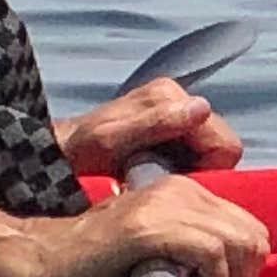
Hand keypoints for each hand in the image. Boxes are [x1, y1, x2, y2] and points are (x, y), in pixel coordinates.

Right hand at [0, 170, 270, 276]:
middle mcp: (177, 188)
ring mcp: (162, 203)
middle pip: (253, 235)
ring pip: (240, 241)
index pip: (246, 228)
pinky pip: (211, 251)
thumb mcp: (151, 248)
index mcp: (179, 190)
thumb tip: (234, 276)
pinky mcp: (147, 227)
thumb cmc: (89, 269)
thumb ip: (188, 248)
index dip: (240, 269)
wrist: (34, 262)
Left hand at [58, 77, 245, 180]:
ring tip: (148, 178)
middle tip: (158, 181)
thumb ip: (154, 122)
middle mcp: (176, 99)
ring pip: (209, 158)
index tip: (172, 182)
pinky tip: (149, 176)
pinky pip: (194, 160)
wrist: (52, 155)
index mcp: (168, 94)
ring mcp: (173, 116)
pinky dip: (176, 172)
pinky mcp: (168, 132)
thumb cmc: (75, 150)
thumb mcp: (108, 140)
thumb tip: (201, 109)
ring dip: (185, 174)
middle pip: (221, 150)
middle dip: (197, 171)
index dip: (205, 170)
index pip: (224, 144)